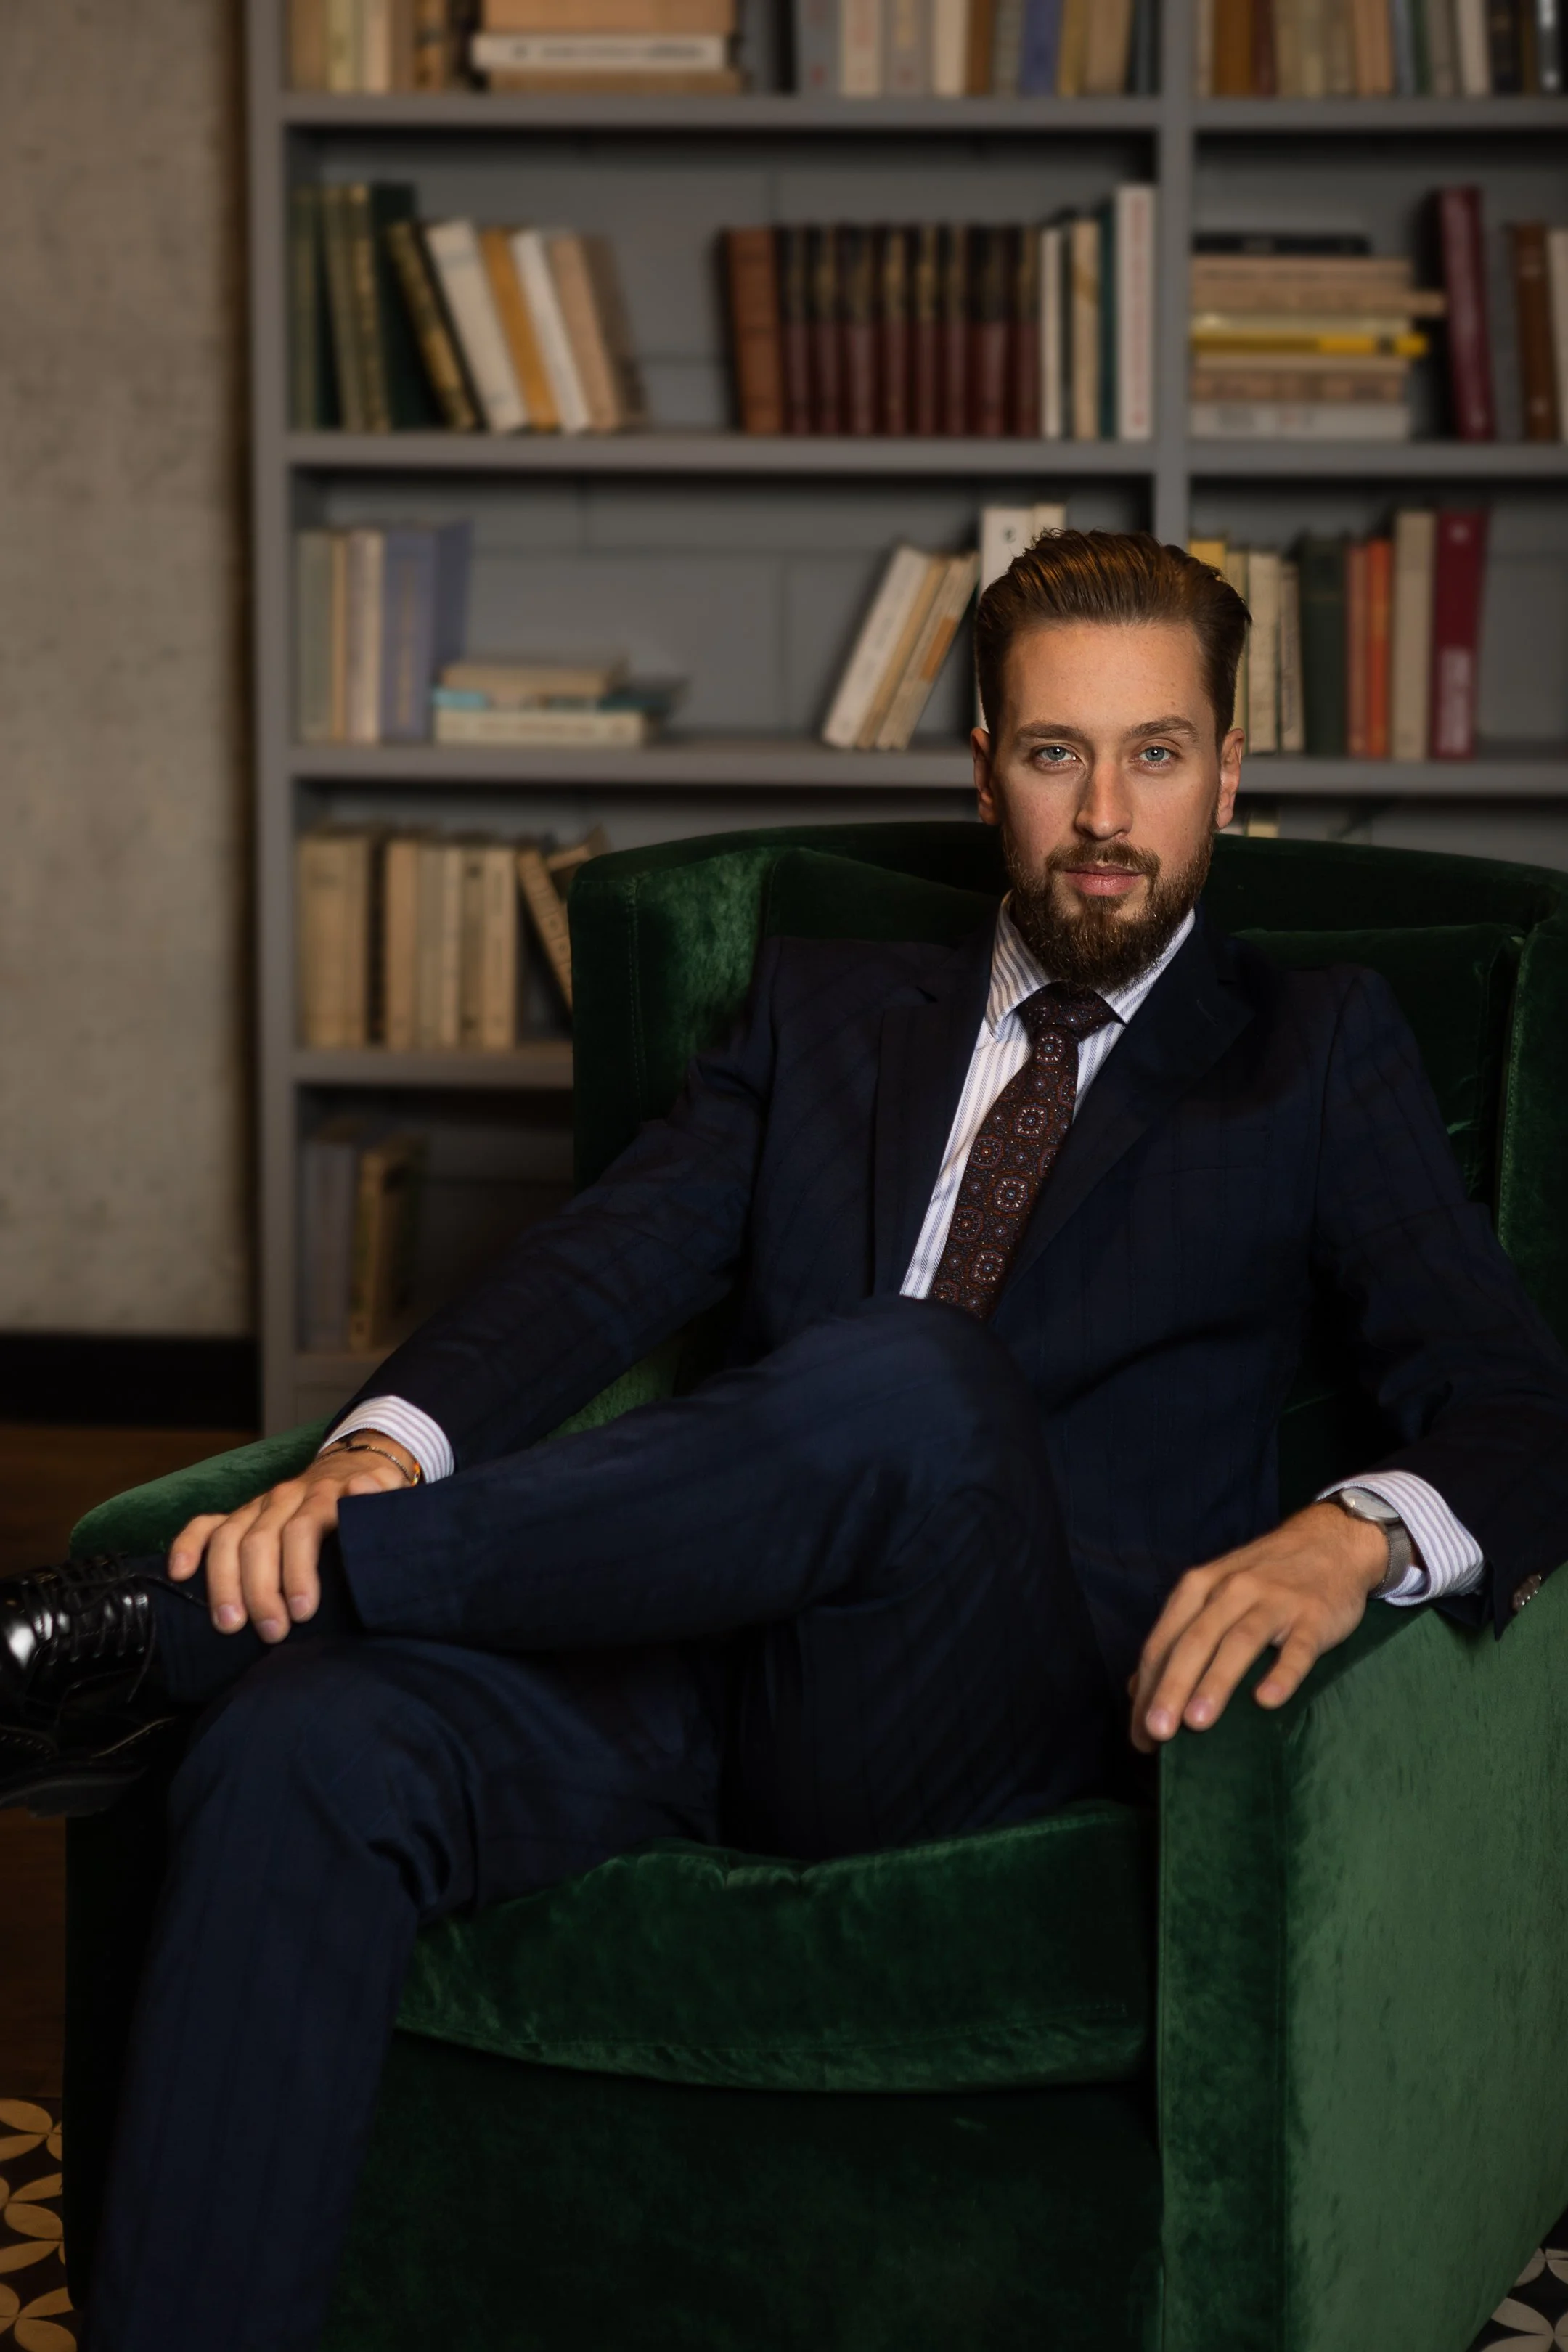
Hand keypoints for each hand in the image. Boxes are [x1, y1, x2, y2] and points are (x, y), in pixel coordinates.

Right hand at [166, 1435, 419, 1643]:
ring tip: (230, 1625)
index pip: (304, 1529)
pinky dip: (187, 1546)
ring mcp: (258, 1506)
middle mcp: (285, 1497)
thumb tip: (363, 1488)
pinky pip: (205, 1525)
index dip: (299, 1571)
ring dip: (225, 1583)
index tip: (303, 1612)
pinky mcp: (239, 1514)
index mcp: (324, 1495)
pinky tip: (179, 1574)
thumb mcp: (391, 1497)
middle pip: (261, 1540)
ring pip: (229, 1538)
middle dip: (261, 1591)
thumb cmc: (374, 1500)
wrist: (357, 1466)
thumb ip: (381, 1497)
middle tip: (272, 1634)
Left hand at [1128, 1501, 1390, 1752]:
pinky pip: (1297, 1648)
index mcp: (1199, 1587)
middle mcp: (1231, 1589)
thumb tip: (1138, 1689)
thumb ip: (1178, 1636)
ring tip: (1196, 1723)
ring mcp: (1274, 1601)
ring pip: (1239, 1642)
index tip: (1139, 1733)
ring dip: (1215, 1682)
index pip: (1164, 1641)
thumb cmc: (1262, 1579)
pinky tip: (1266, 1700)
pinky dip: (1282, 1673)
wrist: (1329, 1540)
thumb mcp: (1213, 1594)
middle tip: (1156, 1732)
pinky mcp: (1313, 1615)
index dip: (1148, 1687)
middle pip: (1194, 1641)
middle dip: (1171, 1688)